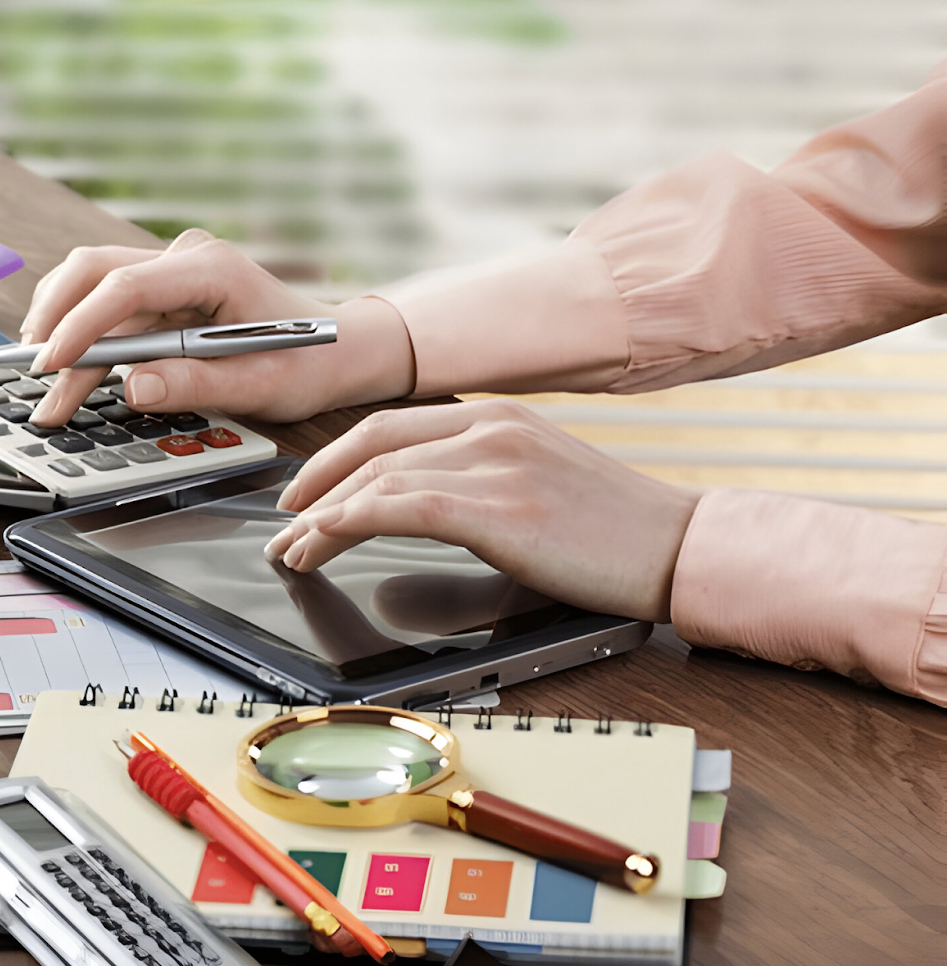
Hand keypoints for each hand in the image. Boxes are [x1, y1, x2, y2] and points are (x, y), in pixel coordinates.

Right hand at [23, 229, 413, 425]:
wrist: (341, 346)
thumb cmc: (310, 363)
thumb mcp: (260, 385)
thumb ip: (196, 386)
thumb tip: (133, 387)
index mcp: (213, 269)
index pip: (126, 285)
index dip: (81, 325)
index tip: (52, 365)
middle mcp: (187, 256)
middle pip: (95, 270)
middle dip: (56, 321)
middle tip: (37, 378)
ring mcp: (173, 266)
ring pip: (92, 281)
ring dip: (61, 325)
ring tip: (43, 379)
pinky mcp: (165, 286)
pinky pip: (108, 298)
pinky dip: (80, 328)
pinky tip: (65, 362)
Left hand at [264, 400, 701, 621]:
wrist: (683, 547)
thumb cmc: (616, 530)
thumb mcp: (539, 480)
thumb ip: (479, 477)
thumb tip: (412, 504)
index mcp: (498, 415)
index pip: (390, 424)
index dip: (334, 457)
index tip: (304, 490)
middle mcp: (490, 426)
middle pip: (371, 444)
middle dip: (314, 485)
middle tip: (282, 523)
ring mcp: (495, 461)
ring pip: (377, 477)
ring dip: (321, 516)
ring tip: (292, 550)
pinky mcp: (499, 505)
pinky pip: (397, 506)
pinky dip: (348, 525)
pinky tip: (324, 545)